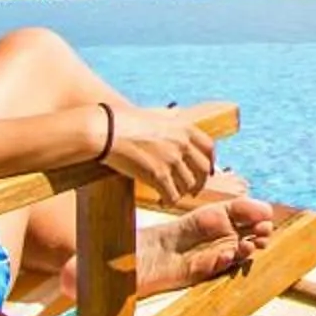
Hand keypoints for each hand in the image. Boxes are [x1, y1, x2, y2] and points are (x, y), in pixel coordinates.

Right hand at [102, 104, 217, 208]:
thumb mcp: (154, 114)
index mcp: (184, 127)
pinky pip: (172, 195)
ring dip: (181, 193)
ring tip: (171, 196)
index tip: (207, 171)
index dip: (210, 162)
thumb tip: (173, 115)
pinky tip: (161, 201)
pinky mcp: (157, 175)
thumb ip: (168, 118)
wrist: (105, 130)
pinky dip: (168, 201)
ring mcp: (171, 160)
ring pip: (188, 185)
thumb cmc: (122, 121)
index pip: (209, 148)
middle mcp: (182, 143)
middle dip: (200, 182)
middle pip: (203, 169)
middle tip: (192, 191)